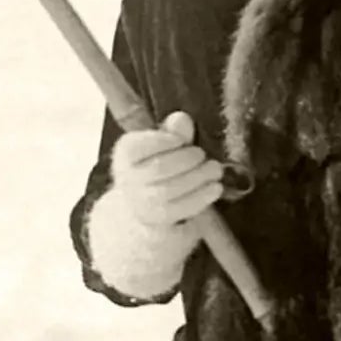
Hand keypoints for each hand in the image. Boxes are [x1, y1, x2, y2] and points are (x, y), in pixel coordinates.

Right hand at [105, 111, 223, 227]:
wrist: (146, 203)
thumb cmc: (159, 166)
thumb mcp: (164, 144)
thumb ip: (173, 131)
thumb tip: (181, 119)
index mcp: (126, 153)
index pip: (138, 146)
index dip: (163, 141)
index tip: (181, 140)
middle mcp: (127, 179)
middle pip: (159, 168)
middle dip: (187, 160)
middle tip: (202, 156)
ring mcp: (140, 203)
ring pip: (169, 191)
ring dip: (198, 178)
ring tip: (214, 170)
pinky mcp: (157, 221)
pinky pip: (179, 210)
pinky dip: (201, 197)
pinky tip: (215, 188)